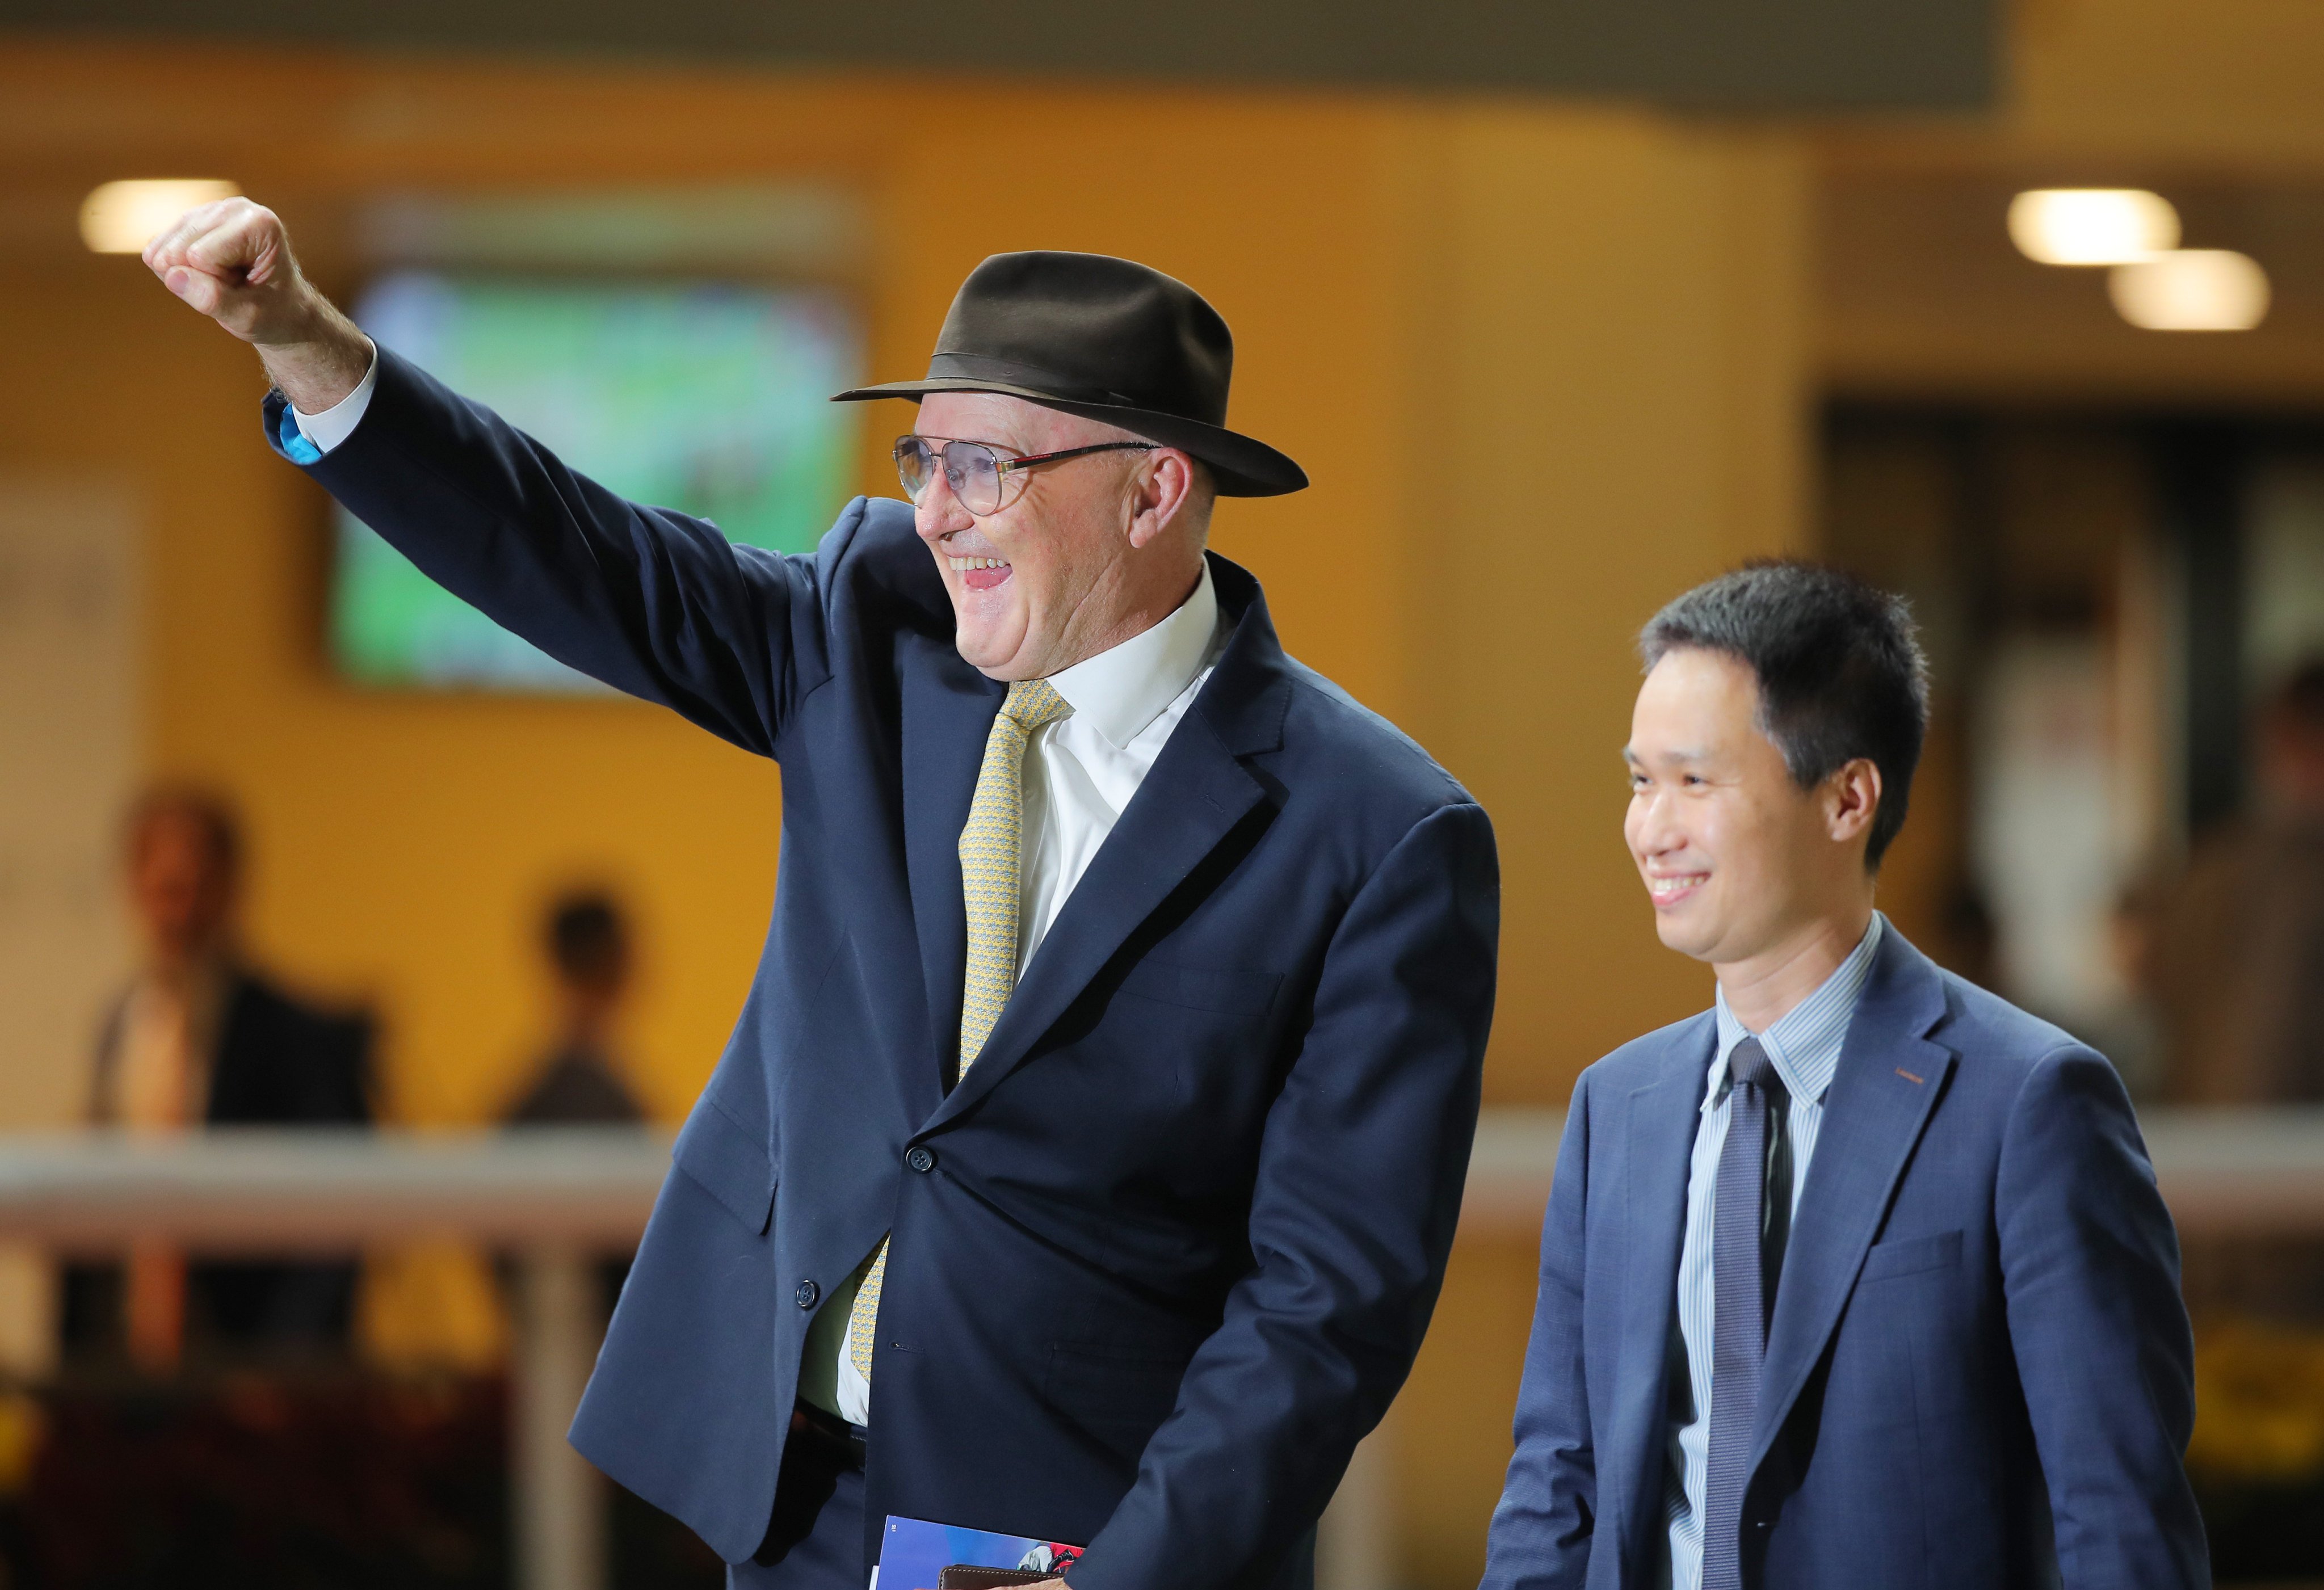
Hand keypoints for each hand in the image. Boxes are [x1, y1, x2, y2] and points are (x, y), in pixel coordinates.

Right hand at [142, 198, 372, 413]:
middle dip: (200, 277)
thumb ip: (213, 299)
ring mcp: (212, 210)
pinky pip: (160, 249)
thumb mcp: (249, 317)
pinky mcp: (193, 219)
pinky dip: (178, 269)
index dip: (217, 282)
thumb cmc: (273, 313)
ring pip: (165, 249)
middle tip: (235, 285)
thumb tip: (173, 275)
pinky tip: (206, 272)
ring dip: (190, 274)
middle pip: (179, 248)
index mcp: (259, 224)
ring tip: (225, 279)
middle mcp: (235, 207)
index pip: (199, 256)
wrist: (282, 308)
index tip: (247, 286)